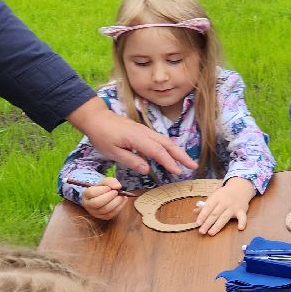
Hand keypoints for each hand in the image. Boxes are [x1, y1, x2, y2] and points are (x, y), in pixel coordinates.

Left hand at [66, 98, 195, 176]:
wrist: (97, 118)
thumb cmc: (102, 136)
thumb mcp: (113, 152)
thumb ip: (131, 161)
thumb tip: (147, 170)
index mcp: (137, 138)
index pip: (158, 151)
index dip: (169, 162)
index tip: (178, 172)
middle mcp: (145, 133)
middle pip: (168, 144)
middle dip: (182, 156)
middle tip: (193, 167)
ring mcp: (145, 131)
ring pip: (166, 141)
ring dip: (178, 152)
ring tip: (187, 162)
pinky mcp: (144, 132)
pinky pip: (160, 140)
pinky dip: (170, 148)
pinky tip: (172, 155)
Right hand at [80, 177, 130, 220]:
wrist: (103, 196)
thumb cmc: (102, 188)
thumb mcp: (105, 182)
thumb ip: (110, 181)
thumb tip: (118, 186)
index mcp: (86, 194)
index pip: (92, 193)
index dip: (102, 190)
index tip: (109, 188)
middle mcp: (88, 205)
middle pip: (97, 203)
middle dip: (109, 197)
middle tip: (116, 192)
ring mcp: (95, 213)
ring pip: (105, 209)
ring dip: (116, 202)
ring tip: (121, 196)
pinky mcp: (103, 217)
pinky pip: (112, 214)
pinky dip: (119, 206)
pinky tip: (122, 200)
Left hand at [195, 177, 254, 235]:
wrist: (240, 188)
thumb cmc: (224, 194)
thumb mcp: (214, 196)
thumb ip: (205, 205)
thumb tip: (195, 212)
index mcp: (216, 197)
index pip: (208, 207)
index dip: (202, 215)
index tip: (198, 223)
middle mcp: (225, 202)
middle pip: (215, 214)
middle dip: (207, 223)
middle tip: (201, 231)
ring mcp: (233, 207)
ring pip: (224, 217)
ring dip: (217, 226)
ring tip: (210, 233)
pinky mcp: (242, 211)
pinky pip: (243, 217)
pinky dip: (242, 222)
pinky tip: (240, 228)